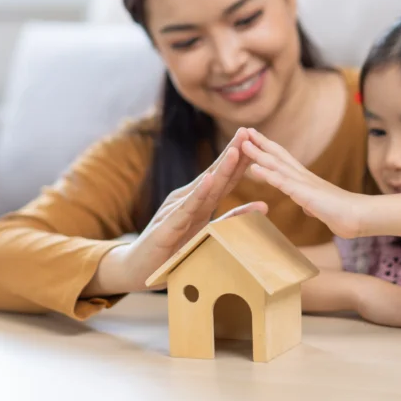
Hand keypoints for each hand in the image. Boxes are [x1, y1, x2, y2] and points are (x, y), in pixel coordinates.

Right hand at [87, 128, 266, 295]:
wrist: (135, 269)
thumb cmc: (173, 251)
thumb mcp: (208, 234)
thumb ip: (233, 219)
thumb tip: (265, 205)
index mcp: (198, 201)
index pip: (223, 177)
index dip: (240, 159)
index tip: (258, 140)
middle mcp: (187, 200)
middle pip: (214, 175)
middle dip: (232, 153)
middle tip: (248, 131)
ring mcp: (176, 211)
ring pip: (203, 188)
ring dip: (220, 169)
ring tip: (236, 151)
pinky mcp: (167, 227)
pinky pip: (185, 209)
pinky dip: (198, 194)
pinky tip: (208, 181)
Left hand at [242, 128, 365, 238]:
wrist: (359, 216)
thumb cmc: (342, 214)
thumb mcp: (320, 208)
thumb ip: (311, 205)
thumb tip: (308, 207)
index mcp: (305, 180)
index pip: (283, 160)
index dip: (268, 148)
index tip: (255, 138)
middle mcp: (302, 177)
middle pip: (278, 156)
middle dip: (260, 143)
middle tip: (244, 131)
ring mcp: (303, 184)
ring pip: (277, 165)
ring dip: (258, 154)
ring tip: (243, 143)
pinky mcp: (305, 195)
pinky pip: (283, 183)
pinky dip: (268, 174)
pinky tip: (254, 168)